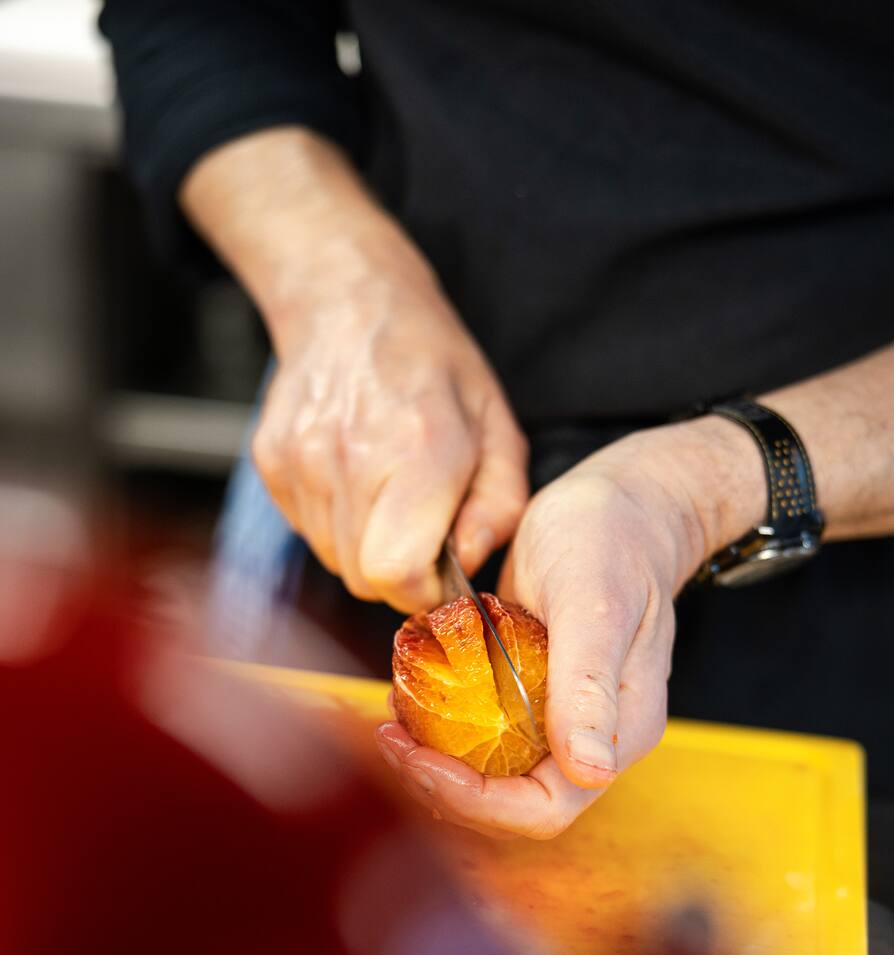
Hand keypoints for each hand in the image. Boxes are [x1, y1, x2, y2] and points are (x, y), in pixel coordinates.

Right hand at [253, 245, 526, 611]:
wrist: (348, 300)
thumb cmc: (432, 363)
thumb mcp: (496, 425)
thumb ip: (498, 506)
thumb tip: (469, 563)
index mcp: (419, 450)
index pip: (396, 574)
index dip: (423, 590)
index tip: (440, 572)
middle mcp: (350, 458)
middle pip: (365, 580)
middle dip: (399, 571)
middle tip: (419, 524)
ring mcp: (301, 461)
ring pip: (334, 559)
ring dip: (365, 544)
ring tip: (386, 487)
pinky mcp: (270, 464)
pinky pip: (306, 530)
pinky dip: (334, 520)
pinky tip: (353, 473)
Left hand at [376, 418, 764, 836]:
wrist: (621, 500)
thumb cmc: (616, 539)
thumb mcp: (597, 605)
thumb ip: (590, 688)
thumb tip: (591, 771)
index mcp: (617, 732)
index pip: (545, 808)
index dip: (479, 802)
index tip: (421, 761)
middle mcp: (586, 736)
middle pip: (509, 801)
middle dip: (442, 785)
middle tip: (388, 737)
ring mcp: (555, 716)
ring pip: (488, 772)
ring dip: (433, 758)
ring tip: (390, 718)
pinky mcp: (528, 692)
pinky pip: (480, 731)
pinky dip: (438, 724)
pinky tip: (407, 691)